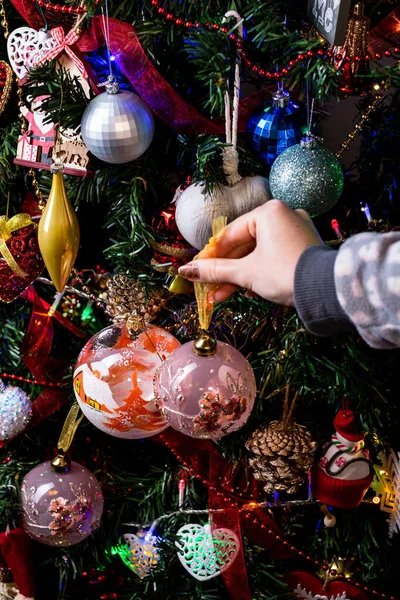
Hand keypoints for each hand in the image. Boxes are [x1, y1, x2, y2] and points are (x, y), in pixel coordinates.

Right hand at [178, 200, 321, 305]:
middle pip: (245, 245)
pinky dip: (261, 271)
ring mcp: (296, 230)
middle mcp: (284, 214)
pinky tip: (251, 291)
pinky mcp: (305, 245)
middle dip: (227, 271)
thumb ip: (215, 271)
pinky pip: (274, 255)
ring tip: (225, 296)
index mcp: (268, 212)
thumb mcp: (246, 273)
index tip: (197, 271)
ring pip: (259, 252)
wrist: (326, 290)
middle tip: (210, 289)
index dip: (211, 256)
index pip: (230, 234)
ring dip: (241, 275)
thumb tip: (185, 271)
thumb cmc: (284, 274)